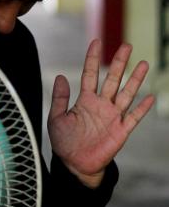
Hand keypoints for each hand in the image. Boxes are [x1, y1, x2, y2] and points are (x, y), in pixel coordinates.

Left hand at [48, 39, 154, 187]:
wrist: (75, 164)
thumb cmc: (64, 142)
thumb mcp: (56, 118)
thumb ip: (60, 98)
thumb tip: (61, 76)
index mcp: (84, 100)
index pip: (89, 74)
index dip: (92, 58)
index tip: (96, 42)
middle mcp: (101, 104)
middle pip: (112, 79)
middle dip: (119, 63)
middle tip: (126, 46)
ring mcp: (112, 116)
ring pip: (126, 93)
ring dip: (135, 80)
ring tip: (143, 64)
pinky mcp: (121, 130)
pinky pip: (133, 117)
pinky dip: (142, 107)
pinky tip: (150, 96)